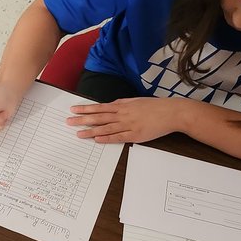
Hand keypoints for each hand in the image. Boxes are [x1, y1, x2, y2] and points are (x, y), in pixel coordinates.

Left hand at [66, 97, 184, 144]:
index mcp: (123, 105)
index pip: (99, 107)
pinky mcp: (135, 135)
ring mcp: (129, 125)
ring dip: (90, 131)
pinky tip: (97, 139)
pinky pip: (118, 137)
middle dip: (82, 120)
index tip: (73, 110)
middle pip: (99, 117)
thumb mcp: (136, 101)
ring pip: (105, 128)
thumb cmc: (155, 106)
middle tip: (69, 122)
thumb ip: (122, 103)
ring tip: (78, 134)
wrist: (171, 112)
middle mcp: (123, 114)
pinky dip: (107, 138)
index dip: (85, 109)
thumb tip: (109, 105)